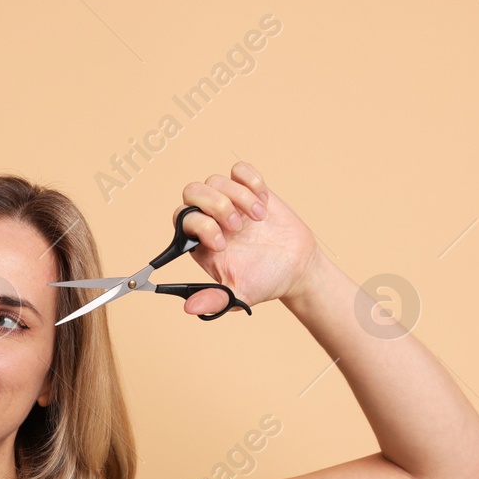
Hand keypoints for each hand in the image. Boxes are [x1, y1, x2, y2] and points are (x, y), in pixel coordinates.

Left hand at [177, 161, 326, 312]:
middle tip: (237, 226)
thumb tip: (189, 308)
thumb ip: (213, 300)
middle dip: (214, 205)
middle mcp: (210, 219)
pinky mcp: (251, 190)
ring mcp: (230, 202)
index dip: (200, 226)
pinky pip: (239, 170)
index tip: (223, 244)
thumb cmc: (264, 282)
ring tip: (257, 218)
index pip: (182, 219)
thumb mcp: (238, 296)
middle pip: (192, 192)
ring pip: (216, 180)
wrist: (296, 269)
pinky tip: (263, 202)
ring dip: (238, 197)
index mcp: (200, 242)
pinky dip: (251, 180)